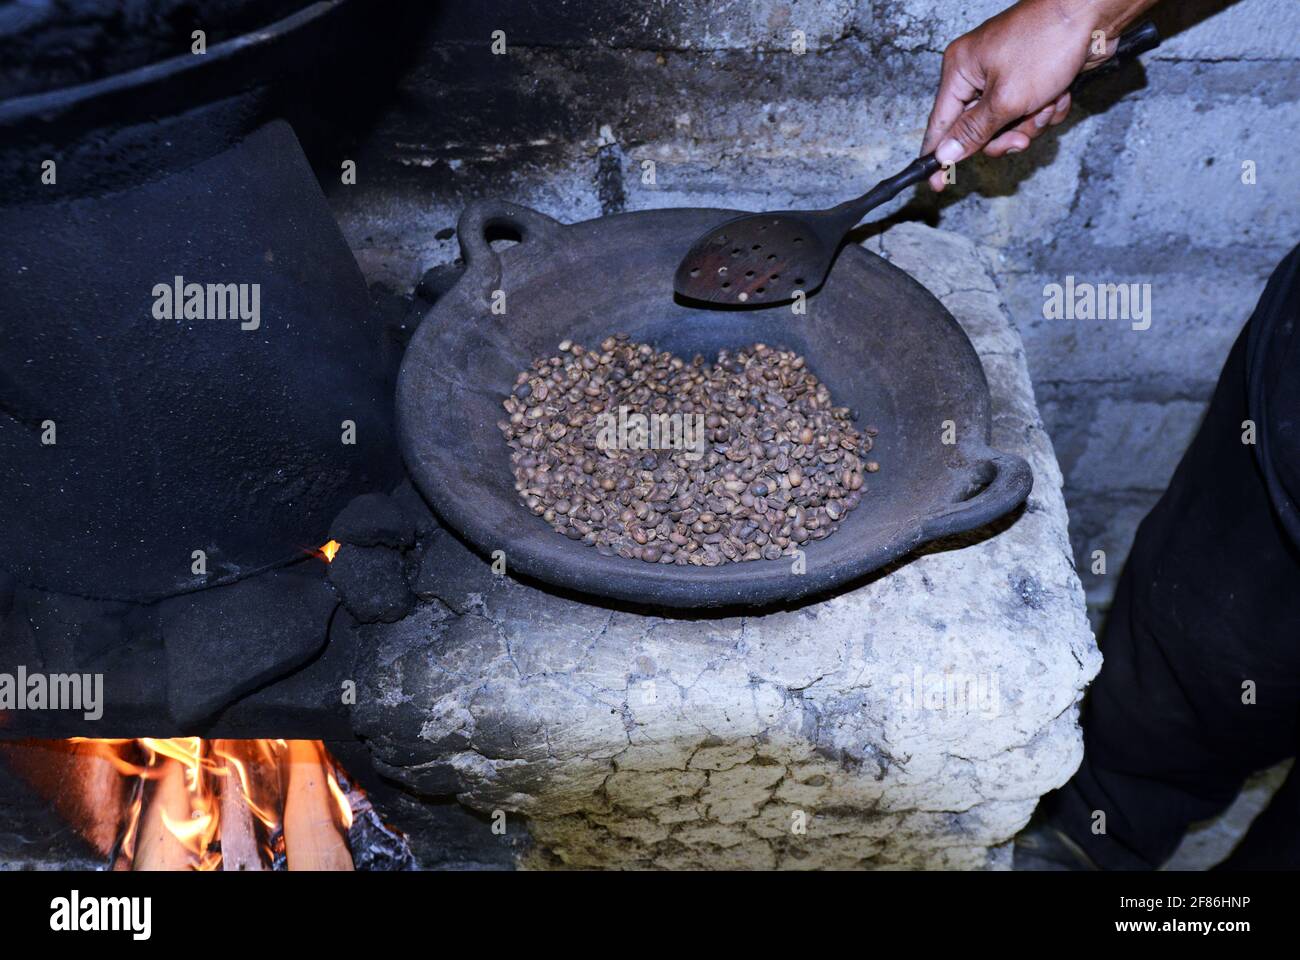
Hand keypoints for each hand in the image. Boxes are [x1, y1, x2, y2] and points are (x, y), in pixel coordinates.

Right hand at [920, 0, 1150, 190]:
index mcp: (961, 69)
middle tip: (1022, 137)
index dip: (939, 155)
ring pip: (1009, 124)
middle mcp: (978, 72)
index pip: (940, 123)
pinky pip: (1030, 112)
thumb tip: (945, 154)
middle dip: (1006, 135)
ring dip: (1032, 121)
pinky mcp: (1031, 78)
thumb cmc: (1047, 42)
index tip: (937, 183)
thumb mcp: (1006, 98)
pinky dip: (1047, 109)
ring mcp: (1006, 75)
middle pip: (978, 129)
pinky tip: (1059, 94)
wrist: (1092, 15)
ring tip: (1047, 103)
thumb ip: (974, 131)